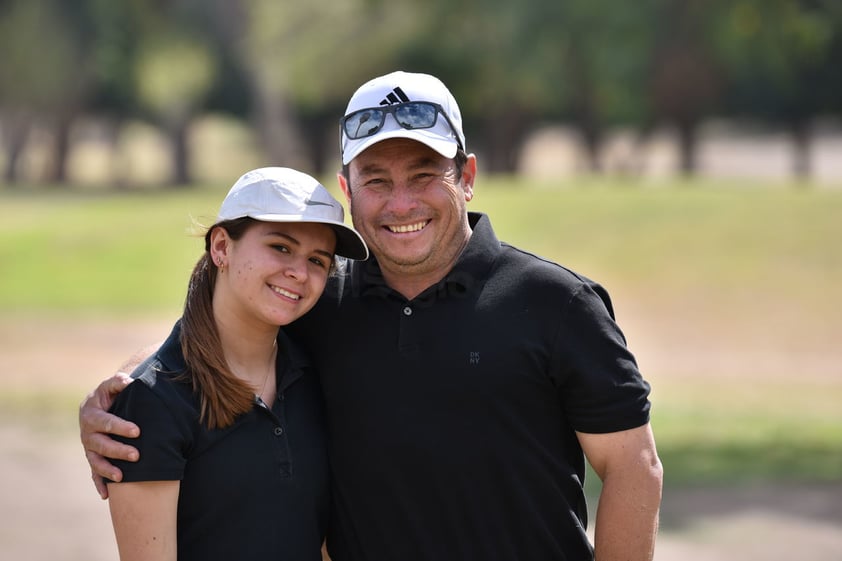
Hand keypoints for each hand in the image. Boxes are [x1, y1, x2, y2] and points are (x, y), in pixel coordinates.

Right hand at [79, 373, 140, 498]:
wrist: (101, 405)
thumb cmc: (110, 395)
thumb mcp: (111, 385)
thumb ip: (118, 382)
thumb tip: (130, 382)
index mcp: (91, 414)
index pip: (105, 422)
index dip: (120, 426)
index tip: (137, 431)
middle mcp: (87, 433)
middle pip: (101, 444)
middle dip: (118, 450)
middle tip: (136, 455)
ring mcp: (89, 447)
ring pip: (96, 461)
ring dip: (108, 470)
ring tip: (122, 478)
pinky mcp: (93, 457)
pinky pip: (93, 473)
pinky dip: (98, 484)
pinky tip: (106, 495)